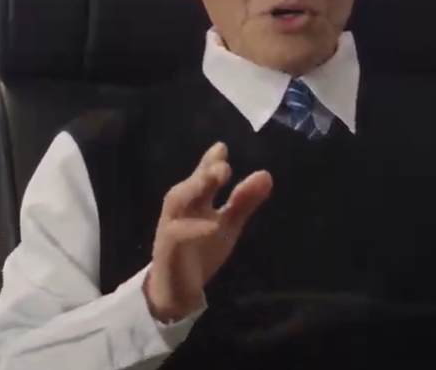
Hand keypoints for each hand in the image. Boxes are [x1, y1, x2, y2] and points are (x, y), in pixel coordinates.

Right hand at [143, 142, 272, 321]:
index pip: (203, 175)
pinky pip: (180, 237)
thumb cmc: (200, 249)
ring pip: (179, 204)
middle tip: (223, 164)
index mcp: (193, 198)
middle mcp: (180, 208)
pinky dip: (194, 230)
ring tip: (216, 179)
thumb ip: (244, 201)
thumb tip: (266, 174)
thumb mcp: (227, 224)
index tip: (222, 147)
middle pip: (190, 186)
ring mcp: (171, 227)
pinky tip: (212, 225)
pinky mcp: (169, 250)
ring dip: (196, 190)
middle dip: (204, 173)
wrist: (175, 288)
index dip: (212, 162)